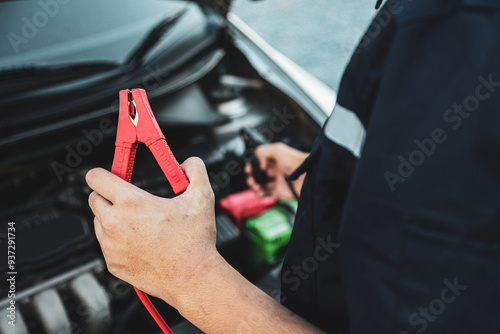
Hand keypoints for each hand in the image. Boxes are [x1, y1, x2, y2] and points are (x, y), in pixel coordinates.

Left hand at [86, 157, 218, 307]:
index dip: (102, 173)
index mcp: (131, 203)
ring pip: (99, 223)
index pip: (96, 178)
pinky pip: (106, 245)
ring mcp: (111, 246)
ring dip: (111, 218)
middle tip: (127, 199)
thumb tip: (188, 164)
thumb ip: (195, 171)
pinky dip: (117, 241)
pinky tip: (140, 242)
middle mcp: (114, 223)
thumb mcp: (202, 197)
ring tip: (139, 224)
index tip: (112, 176)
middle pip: (93, 199)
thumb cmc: (195, 241)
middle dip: (107, 195)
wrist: (193, 278)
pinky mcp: (112, 264)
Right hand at [245, 143, 307, 198]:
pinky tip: (259, 191)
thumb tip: (257, 162)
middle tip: (250, 177)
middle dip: (251, 176)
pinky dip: (260, 193)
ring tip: (254, 185)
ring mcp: (277, 181)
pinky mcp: (280, 192)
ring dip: (254, 185)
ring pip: (260, 185)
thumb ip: (263, 150)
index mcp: (275, 160)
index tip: (250, 167)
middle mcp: (276, 170)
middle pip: (258, 174)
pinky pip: (266, 194)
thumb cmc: (296, 161)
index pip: (259, 162)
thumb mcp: (277, 149)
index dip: (252, 165)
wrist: (309, 176)